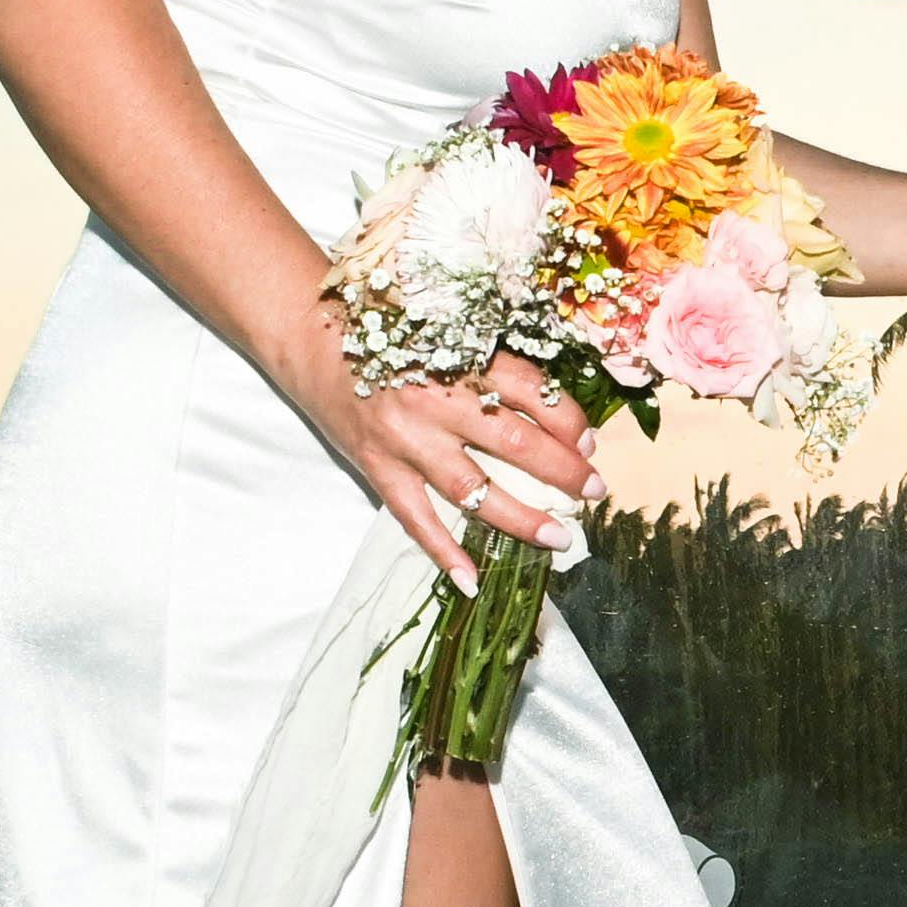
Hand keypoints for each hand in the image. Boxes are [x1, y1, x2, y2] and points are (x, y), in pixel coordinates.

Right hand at [306, 351, 595, 589]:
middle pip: (517, 444)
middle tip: (594, 492)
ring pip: (474, 489)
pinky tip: (471, 581)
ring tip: (558, 538)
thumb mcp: (448, 325)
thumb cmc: (389, 326)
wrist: (312, 335)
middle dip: (564, 473)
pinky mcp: (378, 466)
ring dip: (522, 518)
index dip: (570, 422)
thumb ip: (492, 357)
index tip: (589, 442)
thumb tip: (549, 400)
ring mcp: (406, 440)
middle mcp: (438, 401)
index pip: (534, 394)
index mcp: (462, 357)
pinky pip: (416, 518)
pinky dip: (443, 551)